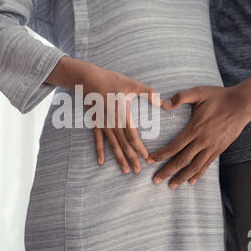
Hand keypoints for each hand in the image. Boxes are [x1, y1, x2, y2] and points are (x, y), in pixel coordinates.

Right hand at [46, 57, 161, 173]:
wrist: (89, 79)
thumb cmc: (112, 81)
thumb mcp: (132, 84)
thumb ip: (148, 93)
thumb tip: (161, 102)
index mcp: (123, 115)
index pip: (133, 136)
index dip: (139, 148)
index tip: (146, 158)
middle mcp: (113, 123)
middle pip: (124, 144)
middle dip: (131, 158)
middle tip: (138, 171)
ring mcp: (103, 125)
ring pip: (112, 145)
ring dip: (119, 158)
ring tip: (125, 170)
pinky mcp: (96, 123)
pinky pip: (98, 140)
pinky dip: (99, 151)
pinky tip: (101, 162)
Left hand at [150, 86, 250, 188]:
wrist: (243, 104)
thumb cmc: (219, 97)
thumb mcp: (199, 92)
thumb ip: (180, 97)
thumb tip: (163, 104)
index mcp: (195, 128)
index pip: (175, 146)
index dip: (162, 155)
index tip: (151, 160)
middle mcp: (203, 141)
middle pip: (182, 160)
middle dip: (167, 171)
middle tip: (155, 180)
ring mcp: (212, 147)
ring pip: (194, 166)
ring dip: (182, 177)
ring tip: (171, 186)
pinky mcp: (220, 149)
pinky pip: (207, 165)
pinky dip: (198, 174)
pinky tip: (191, 181)